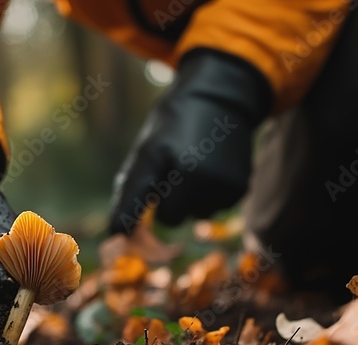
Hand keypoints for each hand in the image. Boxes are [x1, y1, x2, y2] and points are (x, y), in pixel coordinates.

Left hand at [109, 49, 271, 233]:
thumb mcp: (147, 149)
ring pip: (195, 216)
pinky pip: (215, 210)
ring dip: (192, 200)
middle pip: (170, 219)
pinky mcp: (238, 188)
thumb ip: (131, 190)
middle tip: (174, 175)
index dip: (126, 218)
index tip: (118, 234)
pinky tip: (213, 169)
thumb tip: (118, 234)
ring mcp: (218, 181)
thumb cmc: (174, 129)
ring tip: (196, 166)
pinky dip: (211, 197)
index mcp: (158, 155)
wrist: (220, 98)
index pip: (136, 199)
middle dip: (168, 205)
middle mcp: (191, 171)